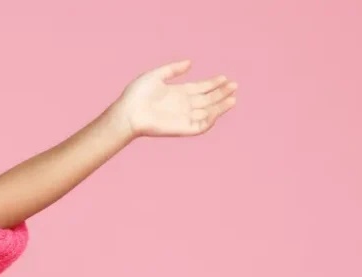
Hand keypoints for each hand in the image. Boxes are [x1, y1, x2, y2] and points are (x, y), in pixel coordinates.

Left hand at [113, 60, 236, 137]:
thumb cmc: (136, 94)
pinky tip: (217, 110)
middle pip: (208, 99)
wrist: (127, 113)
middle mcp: (183, 105)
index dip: (213, 83)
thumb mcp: (155, 75)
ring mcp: (183, 117)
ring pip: (208, 113)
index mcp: (178, 93)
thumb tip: (190, 62)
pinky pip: (200, 126)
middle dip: (221, 92)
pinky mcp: (181, 129)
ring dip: (221, 106)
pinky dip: (210, 120)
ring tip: (232, 97)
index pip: (201, 88)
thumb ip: (173, 69)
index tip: (224, 77)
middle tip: (234, 85)